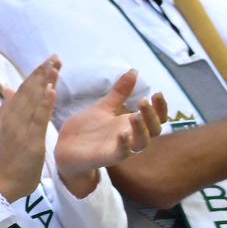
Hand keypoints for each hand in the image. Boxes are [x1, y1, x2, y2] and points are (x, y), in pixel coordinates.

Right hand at [0, 57, 61, 200]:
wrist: (3, 183)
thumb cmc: (8, 160)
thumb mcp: (3, 130)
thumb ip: (6, 109)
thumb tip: (7, 87)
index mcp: (7, 116)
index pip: (22, 91)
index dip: (34, 75)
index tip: (47, 62)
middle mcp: (12, 118)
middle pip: (28, 91)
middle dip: (42, 73)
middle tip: (55, 57)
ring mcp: (21, 128)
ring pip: (33, 101)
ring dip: (44, 82)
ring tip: (55, 66)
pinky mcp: (31, 139)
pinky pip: (38, 119)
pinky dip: (45, 103)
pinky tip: (52, 89)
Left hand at [52, 70, 167, 196]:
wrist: (65, 147)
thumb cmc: (88, 129)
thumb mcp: (105, 107)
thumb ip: (120, 92)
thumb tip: (134, 70)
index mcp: (130, 124)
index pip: (156, 118)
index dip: (161, 107)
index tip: (157, 93)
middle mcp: (130, 137)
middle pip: (154, 130)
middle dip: (152, 116)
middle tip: (144, 101)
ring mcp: (120, 148)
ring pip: (141, 143)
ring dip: (141, 129)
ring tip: (135, 116)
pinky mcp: (107, 157)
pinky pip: (122, 154)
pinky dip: (124, 145)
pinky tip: (122, 134)